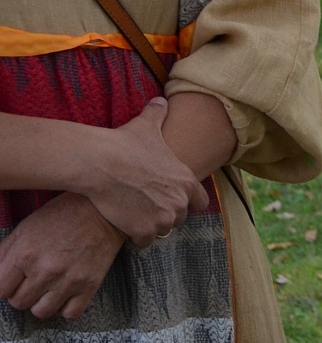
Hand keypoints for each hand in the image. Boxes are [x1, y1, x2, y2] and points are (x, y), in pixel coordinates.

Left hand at [0, 193, 124, 319]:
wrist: (99, 213)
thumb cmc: (60, 217)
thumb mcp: (24, 229)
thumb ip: (5, 253)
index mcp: (24, 254)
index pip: (0, 289)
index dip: (4, 286)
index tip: (11, 282)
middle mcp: (45, 271)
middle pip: (19, 302)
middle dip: (20, 294)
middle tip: (28, 283)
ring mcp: (68, 281)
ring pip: (41, 312)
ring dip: (40, 304)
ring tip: (45, 292)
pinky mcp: (89, 287)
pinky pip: (70, 314)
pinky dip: (65, 308)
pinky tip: (64, 296)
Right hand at [88, 98, 208, 246]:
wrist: (99, 162)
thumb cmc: (124, 143)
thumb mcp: (146, 127)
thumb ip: (158, 115)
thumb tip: (161, 100)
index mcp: (186, 182)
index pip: (200, 201)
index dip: (187, 201)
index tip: (172, 198)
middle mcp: (179, 203)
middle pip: (179, 216)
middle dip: (166, 212)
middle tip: (146, 203)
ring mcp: (163, 220)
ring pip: (162, 230)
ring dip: (151, 225)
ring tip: (135, 212)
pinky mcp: (144, 231)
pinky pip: (145, 241)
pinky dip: (136, 236)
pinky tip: (125, 224)